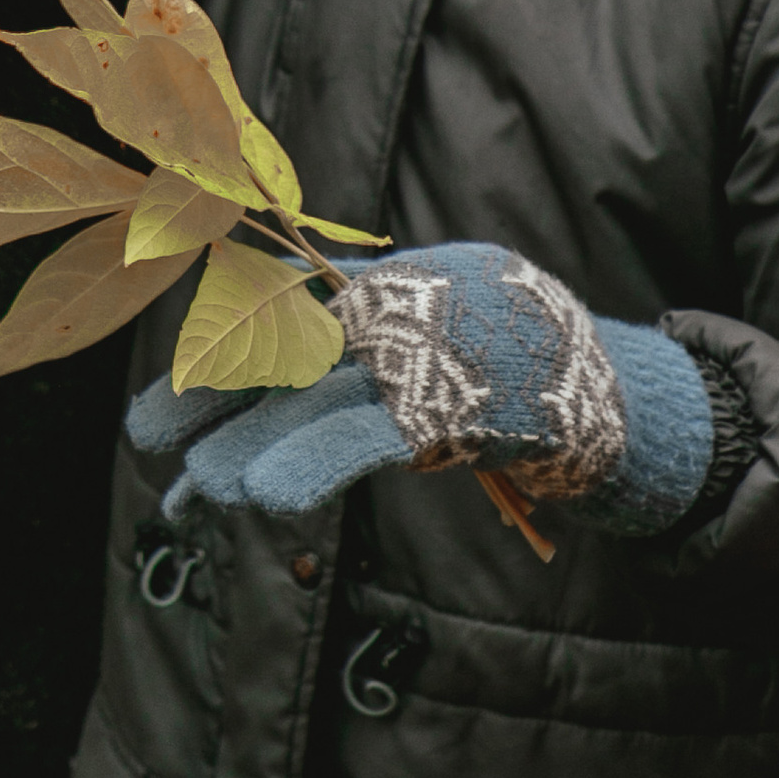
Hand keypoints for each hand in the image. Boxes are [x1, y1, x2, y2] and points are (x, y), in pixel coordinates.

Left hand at [125, 244, 713, 534]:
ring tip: (192, 486)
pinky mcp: (460, 411)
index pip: (291, 294)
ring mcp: (436, 355)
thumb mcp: (445, 324)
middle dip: (214, 390)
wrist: (631, 403)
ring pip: (317, 396)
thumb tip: (284, 341)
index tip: (170, 364)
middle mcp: (410, 305)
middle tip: (147, 433)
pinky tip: (263, 497)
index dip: (223, 326)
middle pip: (288, 343)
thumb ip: (373, 326)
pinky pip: (368, 438)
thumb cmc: (529, 365)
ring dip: (248, 441)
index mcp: (401, 280)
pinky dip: (311, 462)